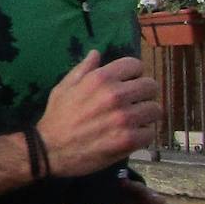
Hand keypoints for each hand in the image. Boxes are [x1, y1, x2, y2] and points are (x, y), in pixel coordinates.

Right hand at [37, 52, 160, 175]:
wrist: (49, 150)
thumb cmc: (56, 117)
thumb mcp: (64, 87)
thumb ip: (82, 69)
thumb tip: (96, 53)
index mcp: (100, 78)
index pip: (135, 65)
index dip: (133, 73)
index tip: (129, 82)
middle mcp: (116, 95)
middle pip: (151, 86)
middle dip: (144, 93)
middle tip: (136, 102)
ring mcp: (124, 118)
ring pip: (155, 110)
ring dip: (146, 115)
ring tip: (135, 121)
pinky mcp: (129, 140)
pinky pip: (150, 133)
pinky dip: (142, 135)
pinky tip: (131, 136)